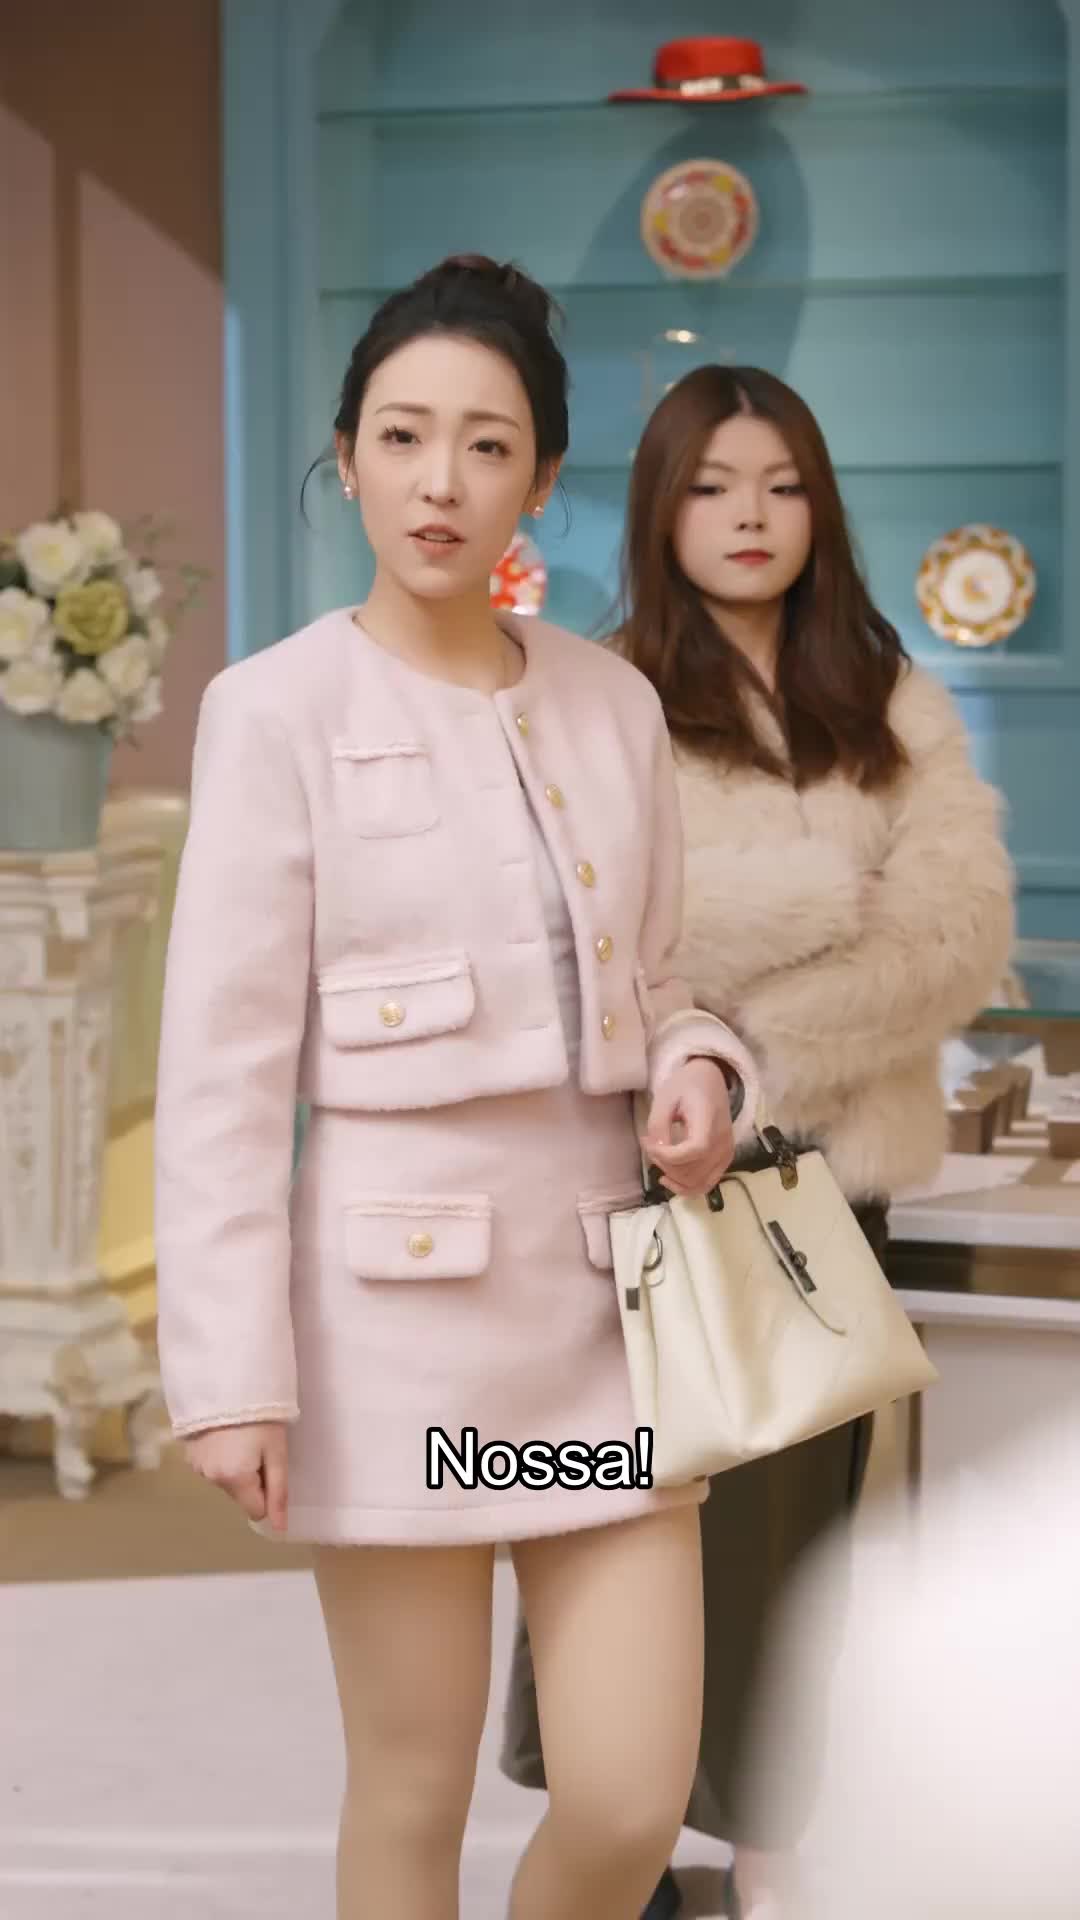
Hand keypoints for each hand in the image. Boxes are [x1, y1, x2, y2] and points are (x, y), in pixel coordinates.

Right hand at [183, 1421, 288, 1529]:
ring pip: (225, 1481)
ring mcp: (196, 1467)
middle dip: (251, 1477)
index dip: (267, 1491)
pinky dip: (220, 1457)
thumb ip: (278, 1493)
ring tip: (240, 1435)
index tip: (269, 1463)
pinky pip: (212, 1467)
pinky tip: (225, 1435)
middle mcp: (211, 1478)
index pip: (256, 1510)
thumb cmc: (260, 1416)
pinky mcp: (189, 1454)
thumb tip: (280, 1528)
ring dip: (235, 1466)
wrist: (227, 1380)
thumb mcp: (277, 1452)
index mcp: (234, 1479)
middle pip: (240, 1494)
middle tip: (257, 1445)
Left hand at [642, 1057, 735, 1197]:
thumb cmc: (685, 1086)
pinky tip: (669, 1178)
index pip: (695, 1150)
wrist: (710, 1081)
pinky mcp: (725, 1160)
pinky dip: (686, 1188)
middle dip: (664, 1164)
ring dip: (672, 1177)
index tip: (649, 1144)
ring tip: (658, 1157)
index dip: (668, 1155)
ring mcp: (726, 1153)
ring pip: (698, 1182)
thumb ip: (659, 1125)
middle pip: (694, 1170)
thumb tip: (657, 1151)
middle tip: (650, 1145)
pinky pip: (706, 1184)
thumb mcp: (665, 1098)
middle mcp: (723, 1141)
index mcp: (709, 1120)